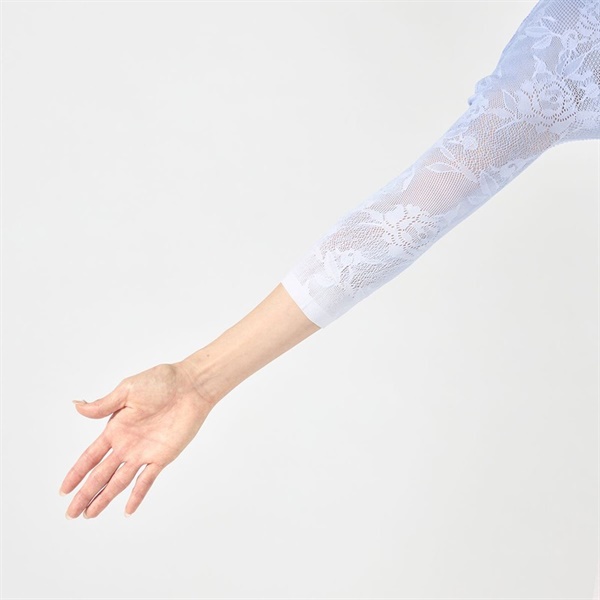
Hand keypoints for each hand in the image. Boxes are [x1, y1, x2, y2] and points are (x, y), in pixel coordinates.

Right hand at [60, 361, 214, 518]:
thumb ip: (104, 405)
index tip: (63, 490)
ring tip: (89, 515)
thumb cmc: (161, 382)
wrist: (190, 386)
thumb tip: (77, 405)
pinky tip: (127, 510)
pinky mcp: (163, 456)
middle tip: (70, 514)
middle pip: (101, 475)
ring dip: (104, 498)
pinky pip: (147, 480)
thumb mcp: (127, 390)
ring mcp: (144, 453)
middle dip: (85, 494)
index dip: (76, 474)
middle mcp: (127, 444)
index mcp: (115, 429)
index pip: (90, 457)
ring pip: (119, 482)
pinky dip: (137, 496)